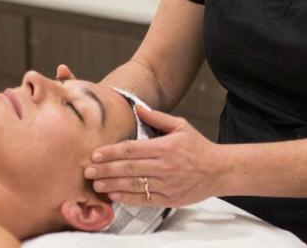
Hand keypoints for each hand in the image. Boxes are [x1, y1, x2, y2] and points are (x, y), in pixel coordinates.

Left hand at [84, 105, 222, 207]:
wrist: (218, 170)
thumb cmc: (198, 146)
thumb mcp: (181, 126)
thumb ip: (158, 118)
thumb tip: (138, 108)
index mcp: (165, 147)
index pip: (132, 149)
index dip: (112, 152)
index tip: (95, 154)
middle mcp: (164, 167)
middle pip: (129, 168)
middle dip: (106, 169)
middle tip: (87, 171)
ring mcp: (166, 185)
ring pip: (134, 185)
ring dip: (112, 184)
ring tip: (96, 184)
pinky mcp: (168, 199)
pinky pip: (144, 199)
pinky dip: (127, 197)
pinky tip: (114, 195)